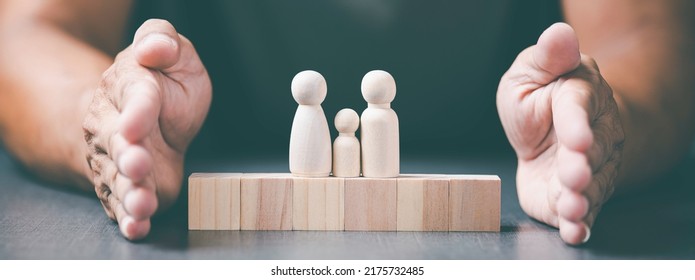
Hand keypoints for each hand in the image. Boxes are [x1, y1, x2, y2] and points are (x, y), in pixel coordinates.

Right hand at [83, 19, 211, 239]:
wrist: (145, 116)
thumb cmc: (162, 83)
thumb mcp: (172, 53)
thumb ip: (162, 40)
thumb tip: (153, 46)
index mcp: (130, 88)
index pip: (135, 98)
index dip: (136, 112)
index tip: (136, 125)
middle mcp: (116, 127)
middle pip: (119, 143)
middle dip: (127, 156)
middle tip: (138, 164)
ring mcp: (119, 161)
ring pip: (119, 178)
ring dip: (131, 193)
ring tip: (141, 204)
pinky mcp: (130, 187)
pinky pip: (124, 205)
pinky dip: (131, 219)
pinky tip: (138, 227)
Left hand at [497, 23, 624, 244]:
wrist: (548, 133)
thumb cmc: (540, 98)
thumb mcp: (531, 72)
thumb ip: (546, 58)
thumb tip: (559, 33)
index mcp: (577, 96)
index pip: (578, 107)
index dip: (576, 123)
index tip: (577, 138)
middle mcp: (592, 134)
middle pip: (591, 151)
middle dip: (582, 164)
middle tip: (574, 174)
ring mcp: (588, 168)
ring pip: (591, 185)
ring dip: (582, 199)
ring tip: (573, 207)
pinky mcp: (574, 195)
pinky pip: (583, 211)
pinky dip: (579, 224)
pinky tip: (575, 231)